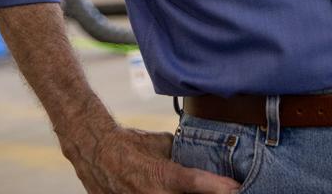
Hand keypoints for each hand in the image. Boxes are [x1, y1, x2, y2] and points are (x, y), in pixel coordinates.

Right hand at [62, 121, 240, 193]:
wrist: (94, 151)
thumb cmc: (130, 145)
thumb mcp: (160, 143)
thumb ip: (181, 154)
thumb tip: (204, 156)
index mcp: (159, 174)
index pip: (193, 182)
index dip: (218, 188)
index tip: (236, 188)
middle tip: (227, 192)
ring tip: (210, 192)